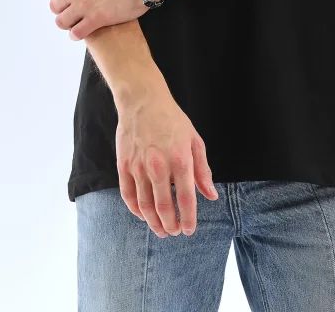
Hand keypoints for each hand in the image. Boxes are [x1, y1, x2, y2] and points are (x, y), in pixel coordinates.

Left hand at [45, 0, 149, 37]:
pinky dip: (77, 34)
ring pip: (62, 22)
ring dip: (68, 22)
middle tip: (76, 7)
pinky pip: (77, 33)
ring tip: (78, 20)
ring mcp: (84, 5)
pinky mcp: (97, 19)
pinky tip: (83, 30)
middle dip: (64, 8)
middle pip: (55, 6)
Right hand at [116, 83, 218, 237]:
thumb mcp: (194, 141)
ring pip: (145, 205)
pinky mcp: (124, 165)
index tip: (189, 230)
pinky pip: (128, 195)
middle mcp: (159, 166)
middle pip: (164, 207)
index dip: (188, 219)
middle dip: (170, 225)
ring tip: (160, 230)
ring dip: (153, 223)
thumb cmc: (172, 120)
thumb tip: (210, 195)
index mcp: (180, 160)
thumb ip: (202, 170)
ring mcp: (139, 167)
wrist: (143, 100)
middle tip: (174, 233)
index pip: (186, 199)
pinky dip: (135, 210)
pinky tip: (142, 215)